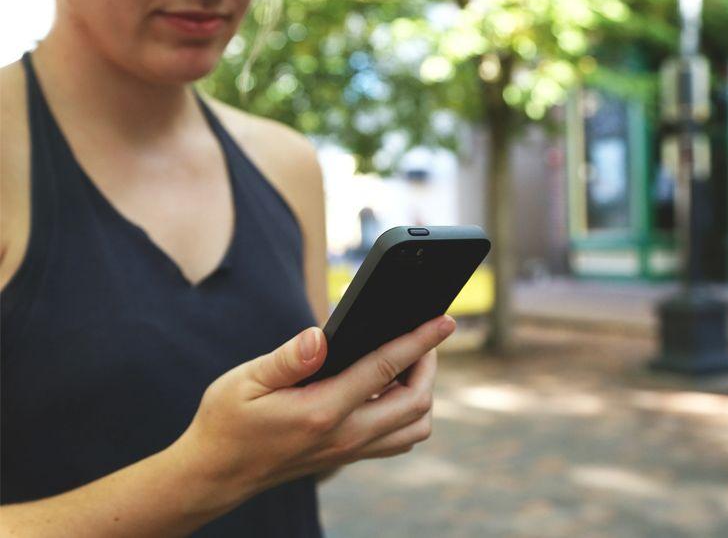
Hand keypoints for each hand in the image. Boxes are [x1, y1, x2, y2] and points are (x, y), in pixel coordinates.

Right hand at [169, 313, 455, 510]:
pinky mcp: (347, 456)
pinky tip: (386, 389)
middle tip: (423, 337)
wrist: (217, 473)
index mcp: (321, 411)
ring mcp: (348, 451)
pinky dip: (407, 413)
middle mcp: (344, 437)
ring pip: (414, 428)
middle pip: (416, 403)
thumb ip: (287, 359)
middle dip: (428, 365)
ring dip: (422, 393)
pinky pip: (396, 439)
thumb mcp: (245, 381)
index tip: (444, 321)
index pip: (386, 369)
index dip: (419, 341)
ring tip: (409, 362)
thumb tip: (320, 336)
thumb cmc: (227, 421)